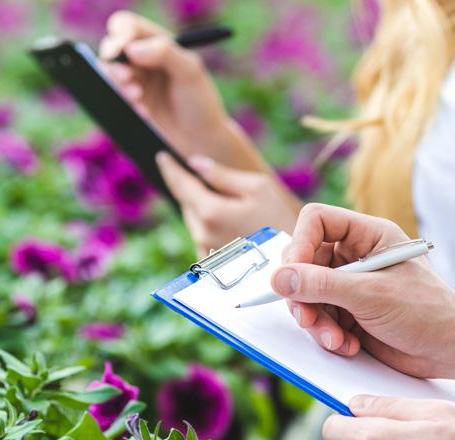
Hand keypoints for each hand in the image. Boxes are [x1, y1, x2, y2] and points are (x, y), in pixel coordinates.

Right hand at [100, 12, 261, 170]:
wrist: (201, 144)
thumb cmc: (201, 105)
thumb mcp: (190, 73)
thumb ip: (165, 53)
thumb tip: (131, 48)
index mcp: (157, 44)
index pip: (127, 26)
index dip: (120, 34)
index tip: (122, 49)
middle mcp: (141, 61)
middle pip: (111, 49)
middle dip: (115, 63)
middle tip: (127, 78)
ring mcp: (132, 83)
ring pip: (107, 74)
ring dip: (117, 85)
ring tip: (137, 97)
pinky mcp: (126, 105)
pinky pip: (111, 98)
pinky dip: (122, 103)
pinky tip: (142, 112)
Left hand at [157, 153, 301, 254]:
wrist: (293, 261)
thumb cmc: (280, 221)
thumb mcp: (257, 189)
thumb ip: (222, 175)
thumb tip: (195, 163)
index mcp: (211, 212)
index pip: (181, 185)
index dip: (170, 169)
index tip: (161, 157)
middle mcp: (201, 235)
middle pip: (187, 204)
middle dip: (190, 189)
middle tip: (197, 177)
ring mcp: (205, 253)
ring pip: (194, 222)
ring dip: (201, 209)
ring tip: (221, 202)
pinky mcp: (211, 267)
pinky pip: (203, 238)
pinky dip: (209, 227)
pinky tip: (227, 224)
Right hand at [275, 203, 454, 378]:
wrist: (453, 350)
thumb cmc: (428, 313)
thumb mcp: (370, 295)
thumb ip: (321, 285)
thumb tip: (279, 279)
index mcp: (369, 236)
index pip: (317, 222)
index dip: (299, 245)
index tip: (292, 276)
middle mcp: (357, 256)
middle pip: (305, 262)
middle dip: (304, 295)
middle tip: (307, 319)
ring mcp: (352, 285)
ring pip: (308, 295)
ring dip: (316, 322)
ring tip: (335, 340)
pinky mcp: (350, 313)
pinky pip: (320, 319)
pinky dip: (327, 335)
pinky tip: (348, 346)